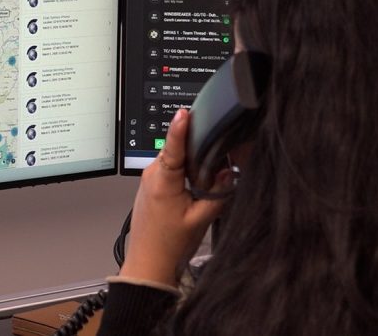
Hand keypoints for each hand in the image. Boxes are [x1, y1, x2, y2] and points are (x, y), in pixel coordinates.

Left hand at [120, 108, 228, 286]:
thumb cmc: (168, 246)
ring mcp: (148, 180)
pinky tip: (191, 191)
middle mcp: (151, 175)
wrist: (148, 264)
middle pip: (177, 151)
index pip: (173, 147)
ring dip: (189, 166)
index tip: (185, 112)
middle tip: (215, 164)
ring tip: (200, 186)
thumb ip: (218, 193)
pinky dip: (182, 174)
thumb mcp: (200, 219)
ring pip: (174, 161)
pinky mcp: (149, 186)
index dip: (180, 128)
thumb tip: (229, 173)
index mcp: (163, 181)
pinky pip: (168, 171)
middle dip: (196, 151)